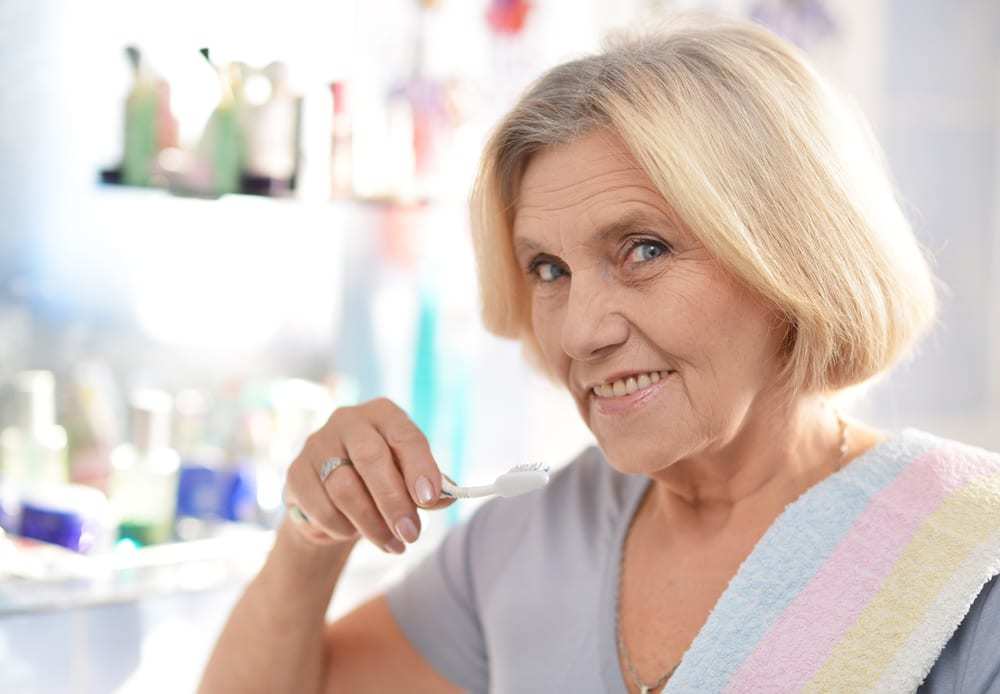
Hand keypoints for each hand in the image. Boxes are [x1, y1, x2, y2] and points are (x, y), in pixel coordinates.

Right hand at [282, 397, 454, 552]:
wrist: (333, 499)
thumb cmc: (381, 481)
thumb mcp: (408, 479)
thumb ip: (427, 487)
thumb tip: (444, 499)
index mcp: (383, 414)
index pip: (405, 436)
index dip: (419, 467)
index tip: (430, 500)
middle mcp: (348, 420)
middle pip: (371, 459)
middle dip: (394, 502)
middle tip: (411, 534)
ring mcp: (317, 444)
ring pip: (345, 489)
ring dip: (372, 524)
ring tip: (393, 544)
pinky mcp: (296, 473)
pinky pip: (321, 508)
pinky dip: (342, 528)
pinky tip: (354, 533)